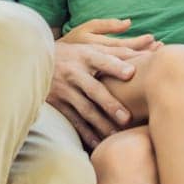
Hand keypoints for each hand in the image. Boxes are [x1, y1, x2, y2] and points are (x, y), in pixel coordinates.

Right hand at [49, 20, 156, 148]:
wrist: (35, 60)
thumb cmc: (74, 53)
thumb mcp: (89, 44)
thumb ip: (117, 48)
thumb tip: (148, 40)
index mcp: (85, 55)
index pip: (102, 60)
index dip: (116, 66)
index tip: (131, 72)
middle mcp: (75, 72)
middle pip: (94, 89)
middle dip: (110, 104)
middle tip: (126, 118)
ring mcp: (65, 90)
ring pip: (85, 109)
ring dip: (101, 123)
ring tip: (116, 135)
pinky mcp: (58, 104)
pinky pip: (74, 121)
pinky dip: (86, 133)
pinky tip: (99, 143)